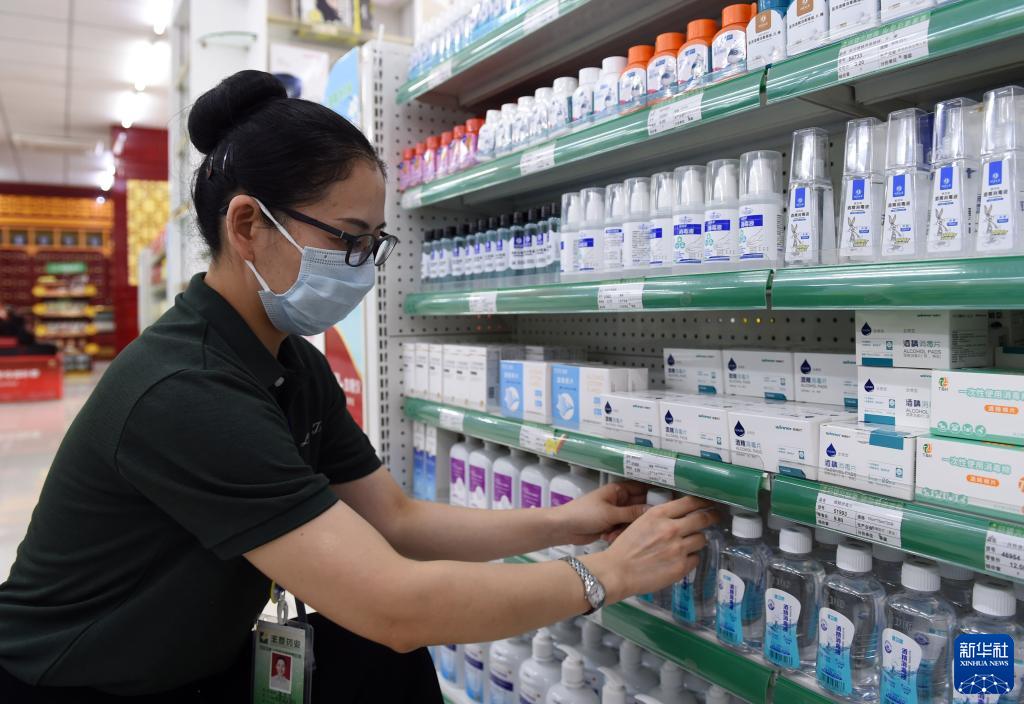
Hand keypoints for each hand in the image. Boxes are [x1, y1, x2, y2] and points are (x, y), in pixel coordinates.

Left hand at [555, 481, 649, 546]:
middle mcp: (620, 501)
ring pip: (633, 521)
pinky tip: (608, 538)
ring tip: (614, 534)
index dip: (655, 496)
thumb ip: (633, 513)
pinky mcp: (612, 526)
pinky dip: (618, 535)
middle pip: (640, 507)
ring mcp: (616, 514)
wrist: (563, 528)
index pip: (643, 490)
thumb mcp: (610, 513)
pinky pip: (624, 530)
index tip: (667, 508)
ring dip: (626, 529)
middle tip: (642, 529)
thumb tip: (654, 510)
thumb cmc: (585, 514)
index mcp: (619, 491)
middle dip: (639, 519)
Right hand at [582, 495, 718, 602]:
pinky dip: (691, 557)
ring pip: (702, 539)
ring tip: (690, 543)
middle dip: (711, 517)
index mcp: (659, 514)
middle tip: (714, 517)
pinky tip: (681, 559)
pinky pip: (696, 558)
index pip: (689, 502)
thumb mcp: (640, 522)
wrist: (617, 571)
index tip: (708, 503)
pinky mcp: (681, 567)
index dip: (703, 502)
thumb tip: (679, 517)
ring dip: (697, 539)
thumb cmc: (624, 547)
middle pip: (702, 518)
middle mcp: (671, 528)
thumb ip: (660, 518)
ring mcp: (678, 548)